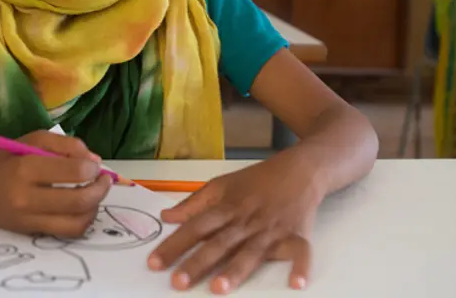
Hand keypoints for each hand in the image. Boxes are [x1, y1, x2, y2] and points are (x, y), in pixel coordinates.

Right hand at [0, 130, 110, 237]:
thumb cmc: (4, 158)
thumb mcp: (32, 139)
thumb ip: (65, 145)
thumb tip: (95, 162)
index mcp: (26, 168)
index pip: (73, 172)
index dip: (92, 169)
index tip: (95, 165)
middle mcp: (26, 198)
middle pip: (79, 201)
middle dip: (100, 190)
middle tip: (104, 180)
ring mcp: (27, 219)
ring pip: (76, 223)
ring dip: (94, 209)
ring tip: (94, 195)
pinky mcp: (30, 232)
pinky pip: (65, 232)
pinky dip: (81, 220)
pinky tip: (81, 208)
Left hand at [147, 151, 322, 293]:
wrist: (300, 169)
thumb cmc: (258, 180)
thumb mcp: (222, 185)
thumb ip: (193, 203)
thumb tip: (166, 217)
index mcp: (227, 207)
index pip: (195, 227)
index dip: (174, 244)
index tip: (155, 263)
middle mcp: (247, 220)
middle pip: (219, 243)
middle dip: (198, 263)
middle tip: (178, 282)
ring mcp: (272, 229)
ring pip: (252, 252)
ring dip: (236, 270)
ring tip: (219, 288)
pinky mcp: (297, 235)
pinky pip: (300, 253)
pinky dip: (300, 267)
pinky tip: (295, 283)